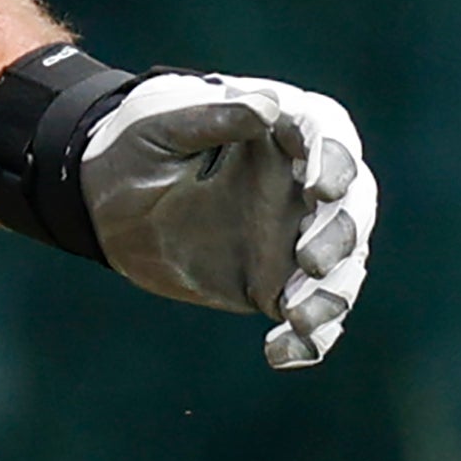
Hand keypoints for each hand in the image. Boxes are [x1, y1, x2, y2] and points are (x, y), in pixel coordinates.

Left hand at [77, 73, 374, 368]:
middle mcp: (301, 184)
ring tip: (295, 316)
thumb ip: (212, 117)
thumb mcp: (161, 125)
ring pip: (343, 265)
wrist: (109, 200)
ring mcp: (295, 235)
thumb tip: (267, 108)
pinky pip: (311, 315)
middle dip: (340, 234)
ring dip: (331, 293)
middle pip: (352, 206)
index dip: (333, 161)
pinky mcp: (279, 282)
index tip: (319, 189)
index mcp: (280, 130)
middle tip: (309, 260)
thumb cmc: (137, 145)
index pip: (329, 136)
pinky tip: (279, 353)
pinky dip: (308, 339)